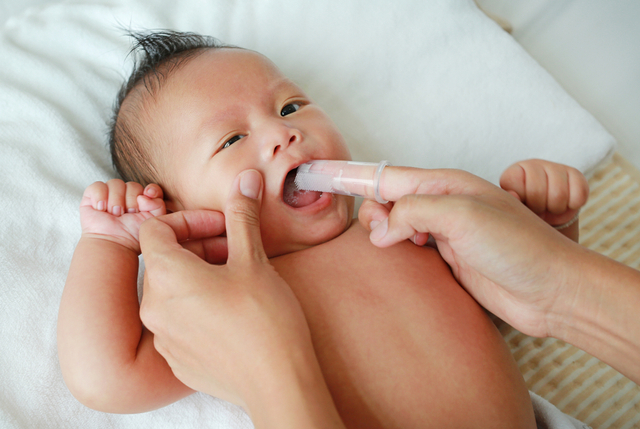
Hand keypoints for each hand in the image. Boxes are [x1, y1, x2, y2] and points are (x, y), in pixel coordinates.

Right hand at [80, 179, 165, 252]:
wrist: (113, 244)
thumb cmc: (132, 236)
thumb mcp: (152, 221)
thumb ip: (158, 205)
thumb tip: (144, 194)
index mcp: (143, 200)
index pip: (150, 187)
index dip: (151, 191)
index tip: (145, 203)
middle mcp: (127, 195)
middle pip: (133, 185)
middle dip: (131, 202)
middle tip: (126, 215)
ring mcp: (110, 194)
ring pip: (116, 183)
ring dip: (116, 200)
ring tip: (114, 215)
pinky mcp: (92, 195)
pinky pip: (98, 186)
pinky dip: (100, 197)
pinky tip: (101, 209)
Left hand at [139, 170, 334, 423]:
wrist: (277, 382)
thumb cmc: (265, 319)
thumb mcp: (254, 259)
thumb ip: (242, 215)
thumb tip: (245, 179)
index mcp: (166, 275)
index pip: (155, 229)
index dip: (189, 219)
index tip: (222, 226)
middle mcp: (154, 307)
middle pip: (164, 259)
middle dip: (199, 245)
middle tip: (236, 249)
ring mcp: (163, 337)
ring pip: (171, 291)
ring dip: (198, 276)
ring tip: (236, 279)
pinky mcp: (176, 359)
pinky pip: (178, 321)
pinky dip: (197, 306)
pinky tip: (231, 311)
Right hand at [358, 167, 586, 337]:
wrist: (552, 289)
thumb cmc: (519, 247)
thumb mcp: (462, 215)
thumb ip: (414, 211)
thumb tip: (384, 225)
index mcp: (445, 185)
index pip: (387, 175)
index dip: (352, 175)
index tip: (319, 173)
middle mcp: (443, 204)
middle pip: (387, 198)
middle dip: (372, 211)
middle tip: (383, 232)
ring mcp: (446, 232)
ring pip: (396, 223)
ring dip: (383, 231)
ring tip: (392, 244)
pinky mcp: (449, 258)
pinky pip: (410, 247)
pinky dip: (397, 249)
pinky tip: (402, 255)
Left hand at [499, 159, 588, 226]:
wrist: (548, 214)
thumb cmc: (526, 212)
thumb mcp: (515, 210)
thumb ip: (511, 202)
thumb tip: (513, 195)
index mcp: (513, 173)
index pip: (517, 186)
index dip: (523, 202)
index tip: (524, 206)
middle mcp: (533, 165)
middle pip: (538, 191)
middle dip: (539, 208)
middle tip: (538, 209)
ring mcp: (554, 167)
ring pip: (560, 194)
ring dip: (556, 208)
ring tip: (550, 207)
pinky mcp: (575, 173)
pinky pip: (579, 194)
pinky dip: (574, 204)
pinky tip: (565, 203)